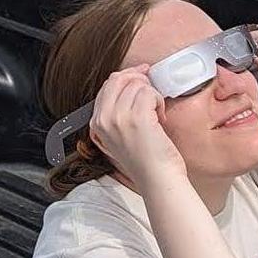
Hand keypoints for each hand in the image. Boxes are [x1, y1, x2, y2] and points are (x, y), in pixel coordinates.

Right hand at [88, 66, 185, 185]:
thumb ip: (117, 112)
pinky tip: (161, 117)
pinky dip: (159, 100)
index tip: (141, 77)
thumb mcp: (120, 136)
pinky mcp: (137, 118)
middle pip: (118, 79)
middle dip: (138, 79)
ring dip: (152, 94)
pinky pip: (149, 92)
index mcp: (97, 123)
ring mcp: (119, 118)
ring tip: (157, 114)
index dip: (126, 78)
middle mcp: (104, 119)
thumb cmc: (145, 161)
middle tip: (152, 90)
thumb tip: (132, 83)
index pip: (107, 86)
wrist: (157, 181)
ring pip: (136, 85)